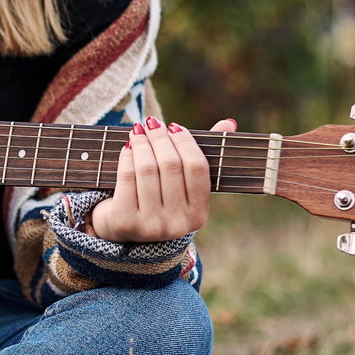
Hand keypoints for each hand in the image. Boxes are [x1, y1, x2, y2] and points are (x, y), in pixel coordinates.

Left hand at [90, 117, 237, 242]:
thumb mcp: (182, 186)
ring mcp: (151, 225)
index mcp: (198, 214)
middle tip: (151, 123)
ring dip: (141, 144)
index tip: (174, 127)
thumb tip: (229, 122)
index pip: (197, 168)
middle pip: (170, 165)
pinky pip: (127, 178)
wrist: (124, 232)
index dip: (185, 142)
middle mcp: (177, 224)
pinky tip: (127, 148)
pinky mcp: (126, 222)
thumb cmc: (159, 201)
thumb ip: (202, 157)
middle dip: (160, 138)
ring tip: (137, 130)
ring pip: (147, 170)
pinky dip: (126, 157)